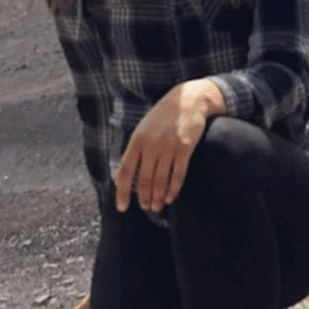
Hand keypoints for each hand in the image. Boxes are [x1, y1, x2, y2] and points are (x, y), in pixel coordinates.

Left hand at [115, 79, 226, 213]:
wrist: (188, 100)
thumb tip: (120, 176)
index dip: (123, 192)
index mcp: (137, 140)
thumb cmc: (162, 117)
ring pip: (161, 180)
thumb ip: (133, 152)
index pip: (126, 171)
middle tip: (146, 208)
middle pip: (145, 180)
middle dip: (144, 198)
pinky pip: (178, 175)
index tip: (122, 207)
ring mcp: (169, 146)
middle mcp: (151, 144)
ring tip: (156, 207)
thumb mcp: (142, 130)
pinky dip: (173, 189)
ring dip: (158, 197)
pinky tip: (170, 198)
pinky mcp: (185, 148)